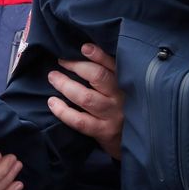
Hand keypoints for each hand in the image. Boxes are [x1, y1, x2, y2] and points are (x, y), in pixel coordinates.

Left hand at [48, 44, 124, 158]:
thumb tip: (86, 53)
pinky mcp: (103, 131)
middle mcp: (121, 97)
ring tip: (53, 77)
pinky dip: (63, 111)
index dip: (98, 55)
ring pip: (85, 97)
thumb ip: (112, 75)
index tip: (84, 47)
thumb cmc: (125, 109)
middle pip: (98, 77)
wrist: (136, 142)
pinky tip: (53, 103)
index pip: (113, 65)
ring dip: (66, 85)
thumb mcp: (124, 90)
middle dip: (76, 66)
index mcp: (126, 83)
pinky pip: (79, 120)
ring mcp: (112, 115)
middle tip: (61, 61)